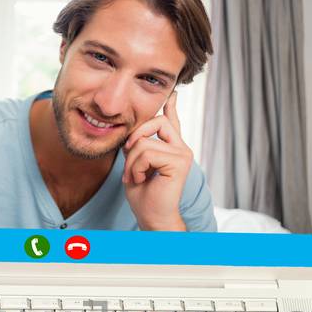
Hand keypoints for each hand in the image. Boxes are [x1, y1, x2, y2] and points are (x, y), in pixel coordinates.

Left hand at [122, 92, 192, 231]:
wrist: (153, 218)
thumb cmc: (144, 196)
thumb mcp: (135, 165)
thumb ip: (137, 147)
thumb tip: (133, 132)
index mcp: (172, 148)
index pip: (172, 122)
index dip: (171, 106)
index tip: (172, 93)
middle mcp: (181, 148)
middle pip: (156, 121)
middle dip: (136, 137)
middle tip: (128, 156)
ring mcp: (182, 153)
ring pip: (145, 141)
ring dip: (131, 161)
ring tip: (134, 177)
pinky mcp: (179, 161)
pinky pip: (147, 153)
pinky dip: (136, 167)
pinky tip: (140, 179)